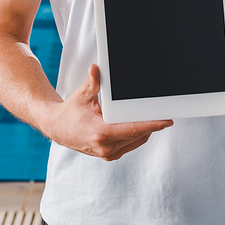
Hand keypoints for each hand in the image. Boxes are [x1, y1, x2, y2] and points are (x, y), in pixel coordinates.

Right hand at [47, 64, 172, 160]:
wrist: (58, 129)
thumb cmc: (71, 112)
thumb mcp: (81, 95)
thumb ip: (92, 82)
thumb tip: (96, 68)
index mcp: (101, 133)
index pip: (134, 129)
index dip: (152, 125)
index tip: (166, 120)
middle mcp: (106, 146)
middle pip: (138, 136)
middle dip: (153, 125)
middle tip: (165, 113)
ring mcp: (108, 153)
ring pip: (136, 141)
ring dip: (146, 130)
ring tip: (155, 117)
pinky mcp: (109, 155)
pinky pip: (130, 145)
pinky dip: (138, 135)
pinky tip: (141, 125)